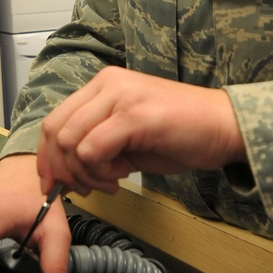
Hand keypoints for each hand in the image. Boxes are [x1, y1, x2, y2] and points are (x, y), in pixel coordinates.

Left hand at [36, 67, 245, 195]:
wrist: (226, 127)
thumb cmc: (183, 133)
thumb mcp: (128, 136)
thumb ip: (96, 143)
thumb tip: (66, 171)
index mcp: (103, 85)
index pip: (54, 120)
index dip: (47, 157)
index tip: (55, 183)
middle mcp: (107, 83)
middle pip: (55, 130)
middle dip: (62, 170)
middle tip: (82, 189)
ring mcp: (120, 96)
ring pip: (69, 141)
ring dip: (84, 173)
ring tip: (110, 182)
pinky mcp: (134, 115)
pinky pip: (92, 149)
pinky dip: (99, 172)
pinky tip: (121, 178)